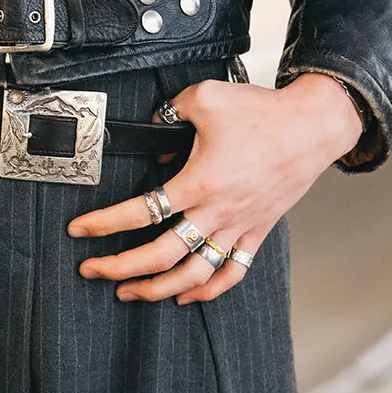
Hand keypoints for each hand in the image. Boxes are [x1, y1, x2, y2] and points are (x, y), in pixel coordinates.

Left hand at [66, 73, 362, 303]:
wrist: (313, 126)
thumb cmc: (262, 111)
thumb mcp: (205, 97)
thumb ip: (169, 112)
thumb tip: (152, 131)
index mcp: (199, 181)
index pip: (141, 211)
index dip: (104, 224)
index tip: (78, 230)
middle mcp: (218, 212)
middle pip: (161, 255)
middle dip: (120, 267)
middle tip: (91, 270)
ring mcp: (239, 226)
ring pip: (195, 274)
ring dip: (158, 289)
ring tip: (129, 292)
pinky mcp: (258, 231)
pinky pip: (233, 272)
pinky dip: (208, 291)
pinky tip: (185, 296)